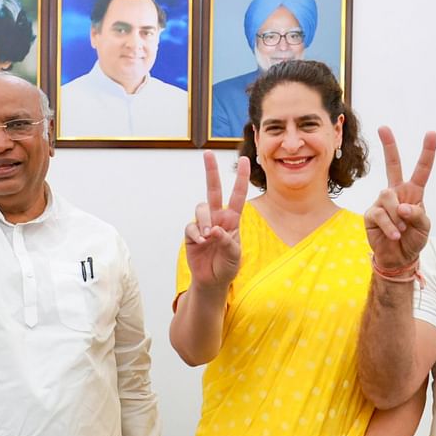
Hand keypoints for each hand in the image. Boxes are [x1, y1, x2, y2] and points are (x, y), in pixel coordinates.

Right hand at [183, 151, 249, 289]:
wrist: (212, 281)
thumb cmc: (227, 266)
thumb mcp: (234, 256)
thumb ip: (227, 242)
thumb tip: (213, 229)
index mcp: (232, 220)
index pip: (237, 195)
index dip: (241, 178)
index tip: (245, 160)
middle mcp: (217, 217)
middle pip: (213, 190)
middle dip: (211, 171)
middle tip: (208, 154)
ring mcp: (203, 224)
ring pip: (201, 208)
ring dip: (204, 220)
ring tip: (208, 236)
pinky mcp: (191, 234)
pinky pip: (190, 226)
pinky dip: (196, 233)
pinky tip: (201, 242)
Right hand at [364, 127, 435, 268]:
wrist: (398, 257)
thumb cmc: (413, 240)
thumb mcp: (424, 228)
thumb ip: (418, 215)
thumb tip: (403, 206)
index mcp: (414, 193)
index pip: (421, 170)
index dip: (427, 152)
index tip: (431, 133)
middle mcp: (397, 193)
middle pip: (392, 165)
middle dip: (389, 146)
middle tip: (383, 127)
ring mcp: (382, 202)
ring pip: (388, 196)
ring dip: (397, 215)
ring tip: (401, 230)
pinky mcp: (371, 213)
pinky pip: (380, 214)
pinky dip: (389, 226)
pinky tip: (394, 234)